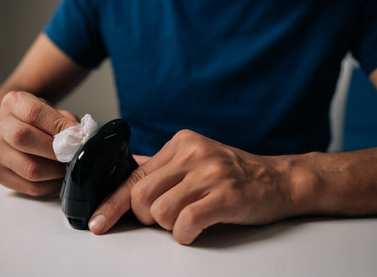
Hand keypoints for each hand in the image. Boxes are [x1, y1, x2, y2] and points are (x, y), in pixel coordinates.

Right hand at [0, 91, 78, 195]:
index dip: (59, 127)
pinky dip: (50, 186)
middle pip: (23, 139)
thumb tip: (81, 139)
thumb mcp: (53, 112)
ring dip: (56, 172)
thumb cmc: (39, 120)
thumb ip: (66, 123)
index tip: (78, 137)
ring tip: (68, 168)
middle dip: (56, 151)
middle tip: (73, 156)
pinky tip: (58, 179)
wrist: (14, 126)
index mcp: (13, 103)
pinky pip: (29, 186)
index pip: (34, 113)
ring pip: (28, 169)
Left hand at [89, 130, 299, 243]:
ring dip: (169, 225)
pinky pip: (185, 223)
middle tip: (166, 217)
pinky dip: (184, 234)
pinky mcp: (226, 195)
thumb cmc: (233, 174)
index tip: (98, 221)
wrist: (278, 179)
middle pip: (141, 196)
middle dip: (147, 217)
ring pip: (160, 212)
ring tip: (188, 217)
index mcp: (181, 143)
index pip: (134, 175)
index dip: (112, 203)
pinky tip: (195, 228)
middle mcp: (193, 153)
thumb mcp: (195, 161)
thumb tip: (126, 177)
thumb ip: (162, 169)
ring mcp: (211, 172)